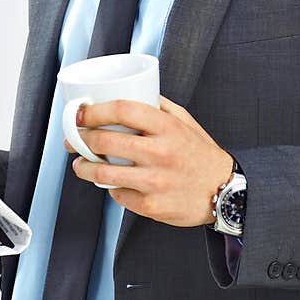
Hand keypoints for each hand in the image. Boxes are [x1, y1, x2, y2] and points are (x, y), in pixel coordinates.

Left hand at [64, 95, 232, 226]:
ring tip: (81, 164)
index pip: (122, 110)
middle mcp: (160, 153)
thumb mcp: (185, 122)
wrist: (225, 192)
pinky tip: (114, 183)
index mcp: (167, 127)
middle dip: (80, 139)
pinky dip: (111, 188)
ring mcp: (154, 182)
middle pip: (105, 140)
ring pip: (103, 172)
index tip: (81, 113)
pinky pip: (118, 195)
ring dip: (83, 167)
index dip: (94, 111)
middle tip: (73, 139)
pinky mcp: (151, 206)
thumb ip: (158, 106)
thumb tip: (130, 93)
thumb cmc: (201, 155)